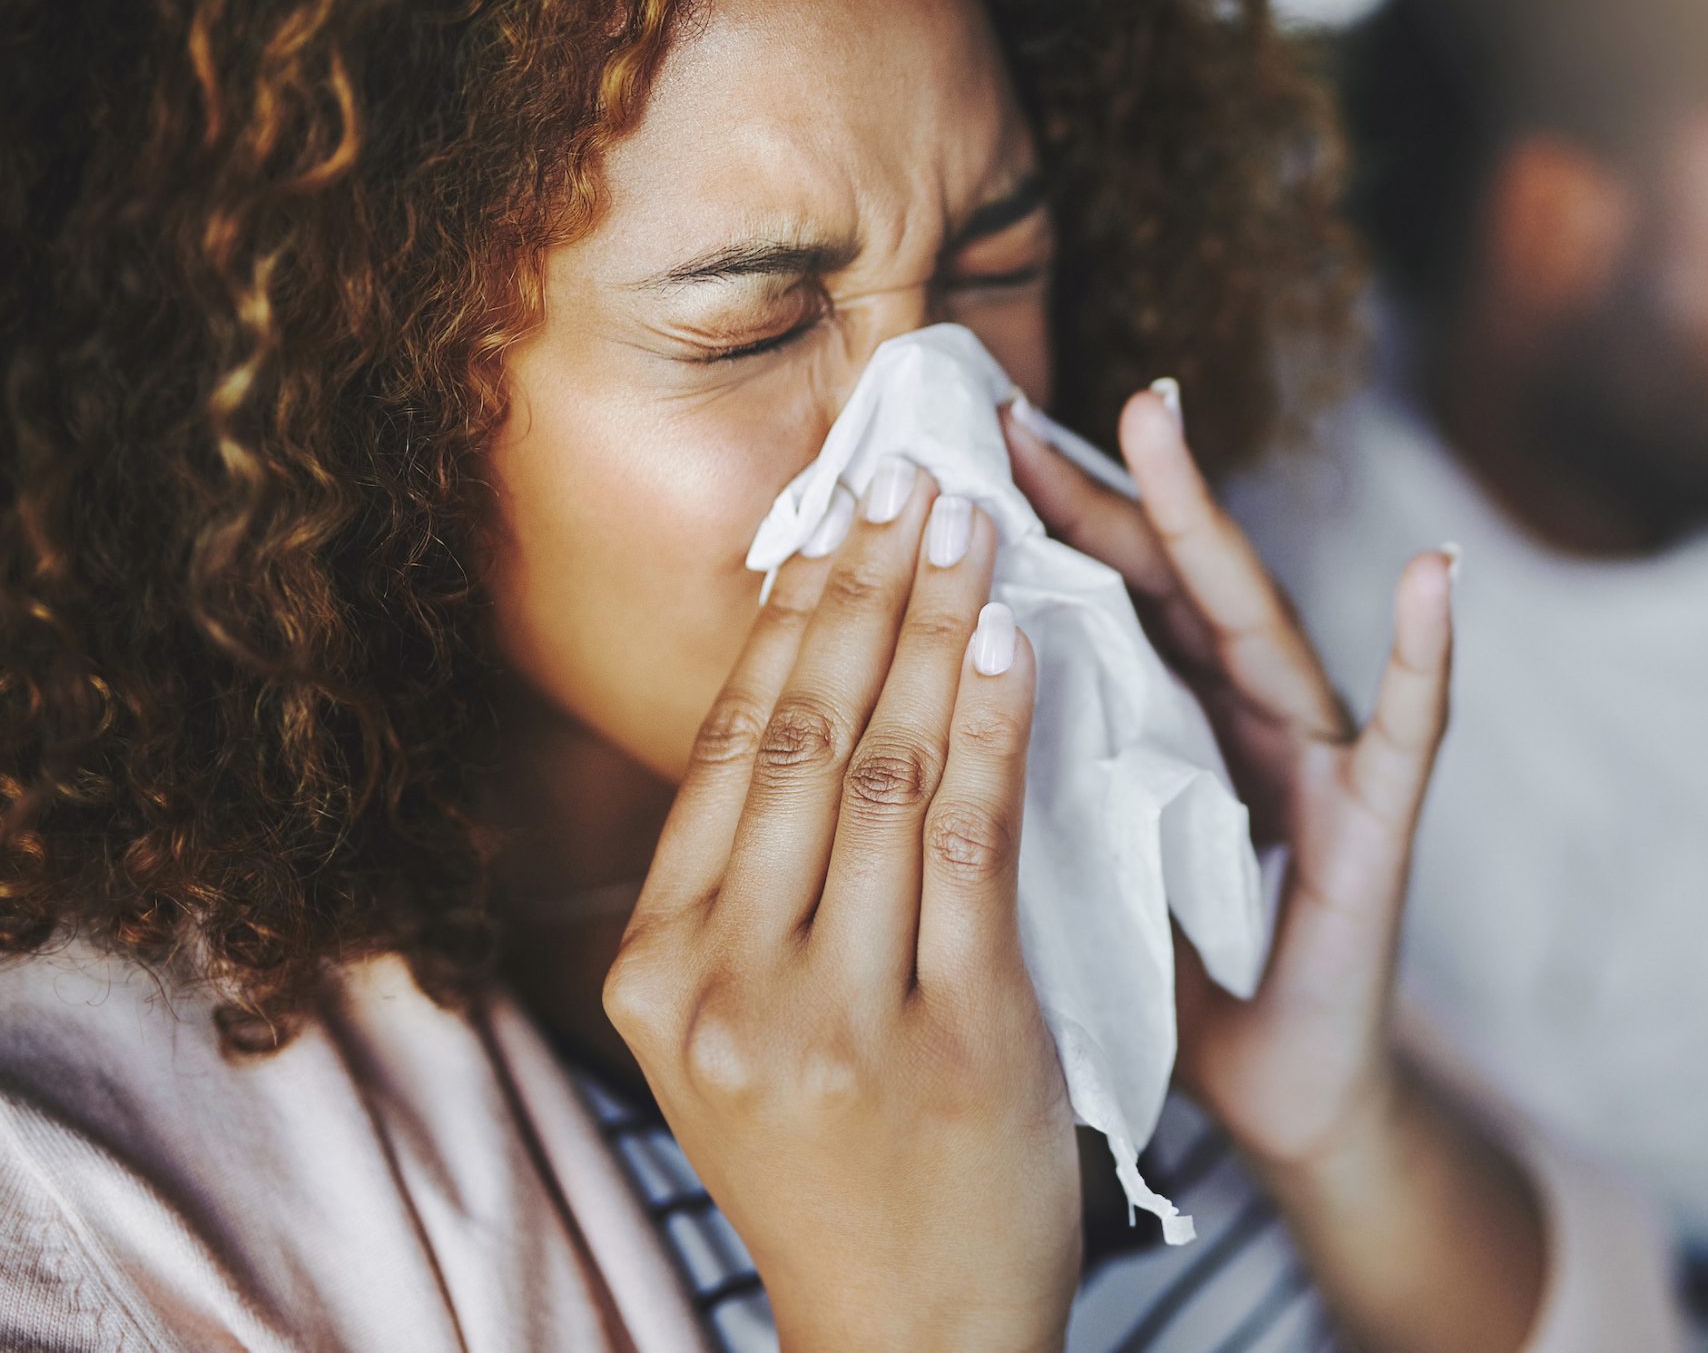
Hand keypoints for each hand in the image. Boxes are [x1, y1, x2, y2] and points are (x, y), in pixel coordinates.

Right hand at [602, 464, 1078, 1352]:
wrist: (913, 1331)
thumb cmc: (837, 1162)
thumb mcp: (744, 1030)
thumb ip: (755, 888)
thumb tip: (799, 694)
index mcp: (660, 970)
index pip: (729, 749)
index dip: (791, 614)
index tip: (840, 511)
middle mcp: (723, 986)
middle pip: (800, 737)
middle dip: (864, 587)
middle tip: (913, 473)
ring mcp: (833, 1017)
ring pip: (887, 770)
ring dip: (937, 626)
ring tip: (973, 523)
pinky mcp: (951, 1038)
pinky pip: (975, 842)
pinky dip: (994, 726)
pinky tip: (1015, 641)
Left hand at [1004, 385, 1448, 1166]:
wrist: (1272, 1087)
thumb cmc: (1162, 976)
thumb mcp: (1072, 861)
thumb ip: (1025, 776)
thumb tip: (893, 705)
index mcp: (1156, 719)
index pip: (1088, 598)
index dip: (1022, 523)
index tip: (941, 449)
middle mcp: (1235, 714)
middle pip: (1156, 582)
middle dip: (1084, 486)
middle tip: (1008, 410)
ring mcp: (1314, 754)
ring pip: (1255, 616)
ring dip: (1207, 518)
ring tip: (1162, 419)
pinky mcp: (1377, 822)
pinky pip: (1410, 727)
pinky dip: (1425, 652)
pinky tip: (1434, 574)